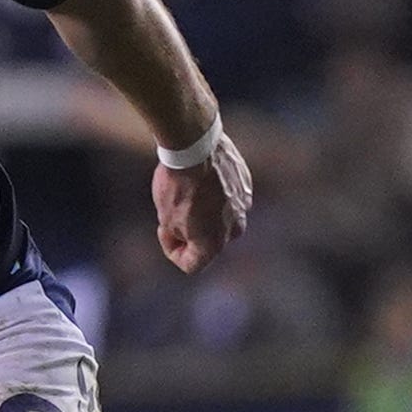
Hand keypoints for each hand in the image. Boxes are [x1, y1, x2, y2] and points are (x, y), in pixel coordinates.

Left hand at [152, 131, 250, 274]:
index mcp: (213, 244)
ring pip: (221, 219)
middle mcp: (234, 230)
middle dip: (190, 232)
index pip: (191, 265)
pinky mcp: (246, 186)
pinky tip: (201, 177)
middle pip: (209, 243)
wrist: (195, 145)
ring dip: (205, 213)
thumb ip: (179, 234)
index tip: (164, 229)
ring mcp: (244, 207)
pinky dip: (215, 193)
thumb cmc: (177, 183)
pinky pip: (230, 197)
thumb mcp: (167, 216)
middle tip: (174, 211)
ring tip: (188, 192)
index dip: (171, 250)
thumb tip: (188, 232)